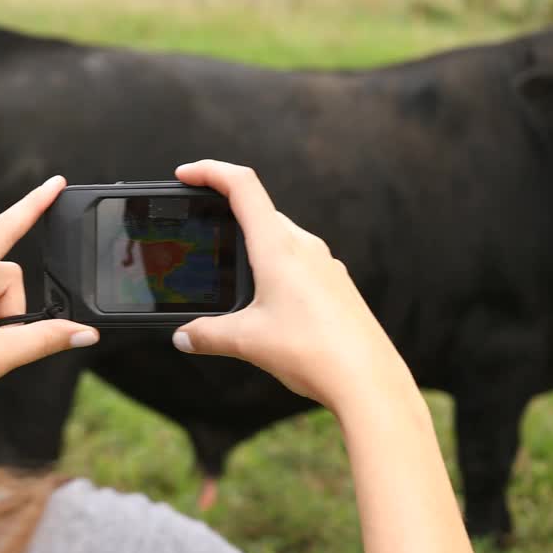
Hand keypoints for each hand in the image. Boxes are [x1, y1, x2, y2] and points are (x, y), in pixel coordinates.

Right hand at [171, 160, 411, 414]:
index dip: (210, 171)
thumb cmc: (312, 352)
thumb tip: (183, 336)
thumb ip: (207, 335)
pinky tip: (268, 302)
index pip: (243, 186)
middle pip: (261, 212)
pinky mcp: (338, 287)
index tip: (185, 175)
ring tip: (230, 273)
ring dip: (253, 246)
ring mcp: (326, 266)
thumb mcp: (247, 341)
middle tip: (201, 232)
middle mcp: (306, 246)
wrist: (369, 380)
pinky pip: (301, 264)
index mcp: (279, 246)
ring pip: (282, 239)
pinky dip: (276, 270)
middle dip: (227, 216)